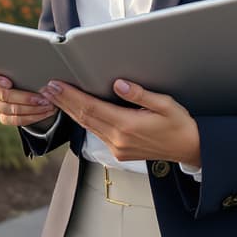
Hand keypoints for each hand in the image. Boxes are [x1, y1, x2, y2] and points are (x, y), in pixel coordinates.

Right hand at [0, 68, 57, 127]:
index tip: (8, 82)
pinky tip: (45, 112)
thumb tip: (39, 67)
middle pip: (2, 95)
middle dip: (24, 97)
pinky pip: (16, 120)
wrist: (32, 89)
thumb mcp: (26, 67)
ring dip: (32, 108)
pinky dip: (33, 117)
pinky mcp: (4, 117)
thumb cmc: (28, 73)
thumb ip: (27, 66)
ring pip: (10, 109)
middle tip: (42, 97)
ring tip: (48, 105)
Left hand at [40, 78, 200, 166]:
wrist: (189, 149)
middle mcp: (118, 140)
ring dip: (70, 111)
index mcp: (127, 126)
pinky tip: (75, 111)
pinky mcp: (119, 151)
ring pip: (87, 126)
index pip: (91, 108)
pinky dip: (82, 120)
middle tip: (47, 88)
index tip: (56, 86)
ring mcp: (117, 148)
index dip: (71, 96)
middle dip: (64, 102)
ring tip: (55, 97)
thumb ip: (140, 94)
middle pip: (83, 118)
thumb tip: (118, 84)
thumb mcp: (164, 104)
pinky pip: (95, 133)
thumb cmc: (179, 124)